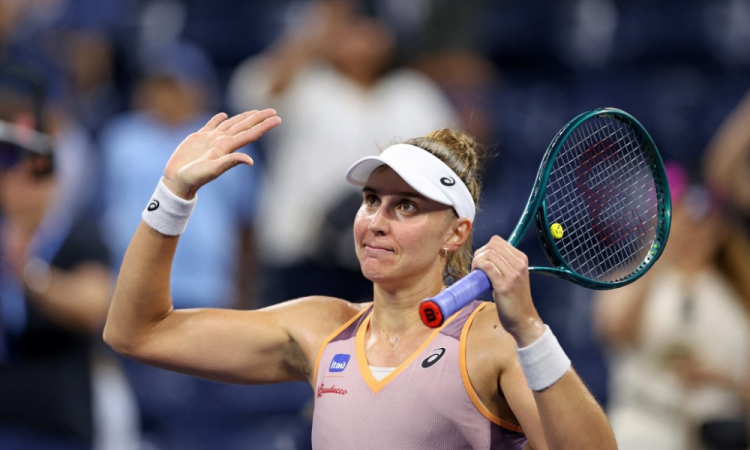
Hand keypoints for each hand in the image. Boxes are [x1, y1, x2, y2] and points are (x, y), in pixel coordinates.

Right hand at [162, 109, 280, 199]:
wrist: (177, 181)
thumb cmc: (195, 177)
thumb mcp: (213, 170)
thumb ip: (230, 162)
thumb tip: (251, 161)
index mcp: (227, 147)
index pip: (250, 134)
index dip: (264, 125)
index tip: (278, 118)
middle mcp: (222, 142)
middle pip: (244, 126)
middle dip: (259, 118)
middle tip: (273, 111)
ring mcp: (210, 139)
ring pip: (230, 124)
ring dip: (243, 117)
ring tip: (255, 112)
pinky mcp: (198, 138)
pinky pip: (210, 125)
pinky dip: (217, 119)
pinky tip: (223, 115)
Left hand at [472, 236, 543, 346]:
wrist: (523, 319)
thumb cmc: (515, 298)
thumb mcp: (514, 276)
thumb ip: (504, 264)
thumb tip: (485, 256)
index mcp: (521, 259)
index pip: (497, 241)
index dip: (485, 249)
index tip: (482, 261)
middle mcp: (519, 264)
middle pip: (491, 245)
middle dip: (479, 254)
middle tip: (477, 267)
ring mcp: (513, 274)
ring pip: (488, 254)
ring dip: (477, 262)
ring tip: (477, 273)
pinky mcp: (504, 285)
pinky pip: (487, 267)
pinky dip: (478, 268)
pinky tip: (477, 276)